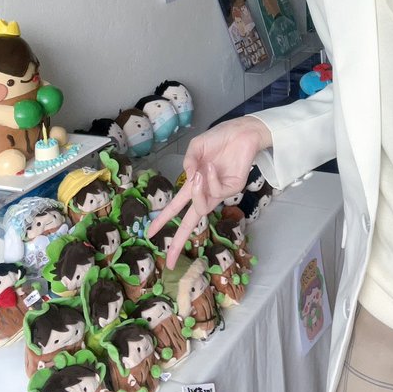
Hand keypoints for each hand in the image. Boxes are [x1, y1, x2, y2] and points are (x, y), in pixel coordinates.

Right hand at [147, 116, 269, 267]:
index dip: (163, 220)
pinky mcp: (233, 190)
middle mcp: (206, 192)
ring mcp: (220, 193)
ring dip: (197, 190)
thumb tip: (189, 178)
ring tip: (201, 170)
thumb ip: (188, 163)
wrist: (241, 131)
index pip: (177, 207)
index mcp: (194, 185)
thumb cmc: (219, 140)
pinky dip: (211, 178)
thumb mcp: (196, 148)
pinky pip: (217, 192)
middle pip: (189, 222)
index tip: (150, 234)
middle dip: (178, 241)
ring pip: (201, 207)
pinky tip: (214, 165)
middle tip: (169, 260)